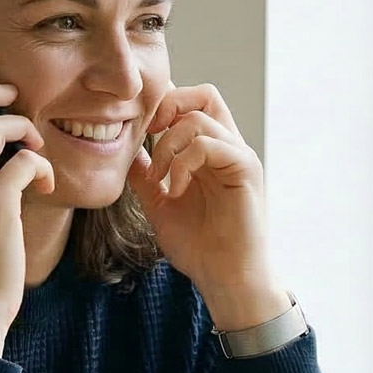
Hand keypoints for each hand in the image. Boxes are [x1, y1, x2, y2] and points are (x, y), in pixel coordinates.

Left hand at [126, 83, 287, 328]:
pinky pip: (211, 144)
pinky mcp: (246, 170)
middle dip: (168, 108)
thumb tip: (126, 152)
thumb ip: (146, 177)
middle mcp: (228, 147)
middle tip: (148, 140)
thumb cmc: (199, 247)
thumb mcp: (159, 205)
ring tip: (159, 179)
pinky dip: (184, 162)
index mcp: (210, 152)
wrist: (224, 278)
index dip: (163, 106)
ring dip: (168, 145)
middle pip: (203, 94)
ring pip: (200, 117)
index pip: (192, 103)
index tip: (140, 134)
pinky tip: (176, 190)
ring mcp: (238, 156)